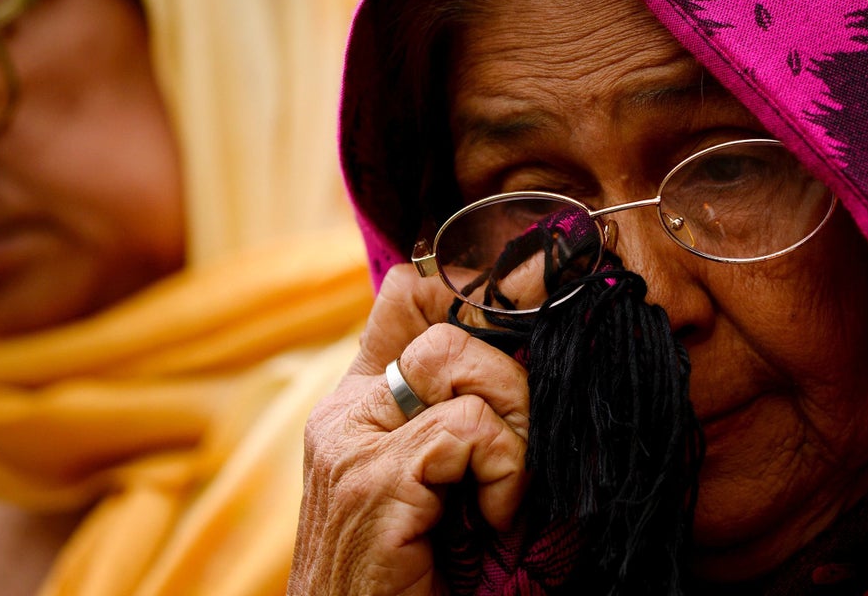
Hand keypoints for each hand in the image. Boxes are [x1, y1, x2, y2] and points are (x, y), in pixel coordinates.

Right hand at [288, 264, 530, 595]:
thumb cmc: (411, 576)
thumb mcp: (437, 483)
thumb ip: (454, 420)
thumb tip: (514, 352)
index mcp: (356, 407)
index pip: (405, 299)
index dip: (472, 301)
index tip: (523, 329)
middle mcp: (345, 416)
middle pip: (446, 328)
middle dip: (511, 378)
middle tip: (521, 450)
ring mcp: (351, 446)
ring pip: (458, 362)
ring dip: (513, 428)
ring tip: (506, 492)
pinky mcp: (375, 483)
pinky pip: (468, 429)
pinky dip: (505, 471)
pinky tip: (496, 519)